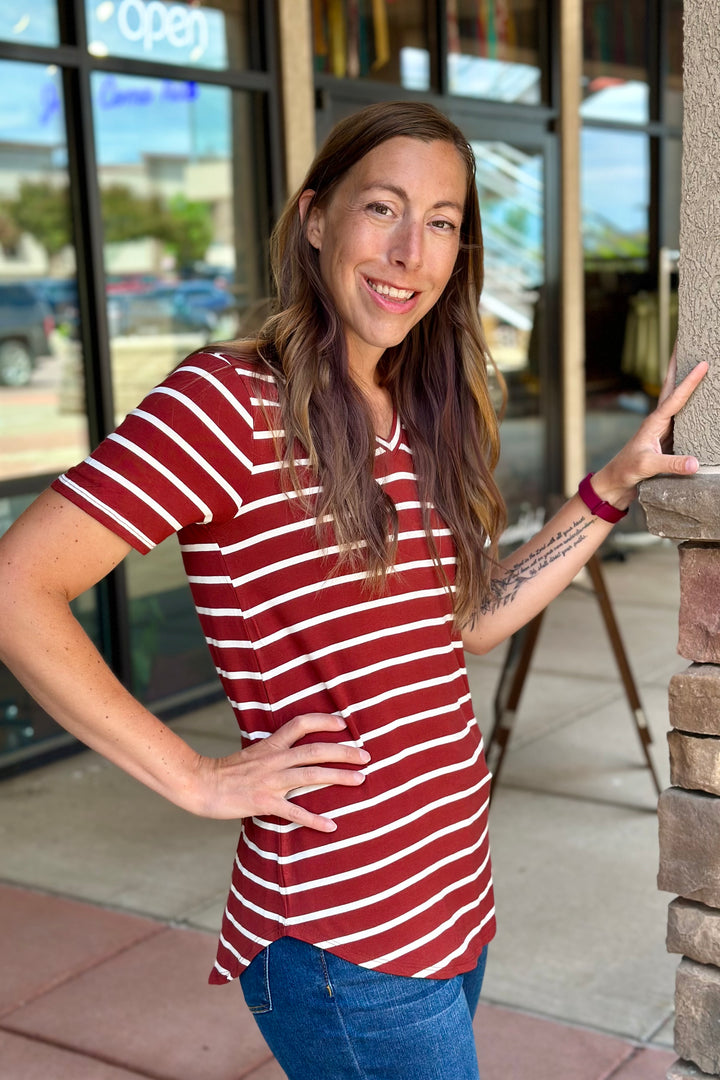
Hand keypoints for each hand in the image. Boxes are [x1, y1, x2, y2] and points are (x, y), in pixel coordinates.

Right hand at [191, 713, 369, 830]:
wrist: (200, 784)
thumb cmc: (226, 772)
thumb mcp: (253, 754)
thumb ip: (274, 753)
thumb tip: (294, 754)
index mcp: (271, 745)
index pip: (301, 724)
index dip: (324, 721)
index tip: (343, 724)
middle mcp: (274, 759)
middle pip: (315, 750)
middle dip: (344, 751)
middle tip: (366, 755)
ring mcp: (270, 781)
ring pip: (312, 775)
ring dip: (339, 776)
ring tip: (361, 780)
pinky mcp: (264, 802)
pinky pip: (295, 812)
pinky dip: (315, 819)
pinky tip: (332, 826)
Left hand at [591, 354, 707, 507]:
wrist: (616, 481)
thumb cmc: (627, 470)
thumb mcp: (649, 467)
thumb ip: (672, 464)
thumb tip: (695, 463)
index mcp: (654, 421)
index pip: (675, 397)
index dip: (689, 381)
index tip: (703, 363)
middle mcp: (659, 420)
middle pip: (671, 386)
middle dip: (678, 363)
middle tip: (686, 339)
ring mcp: (663, 427)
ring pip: (677, 398)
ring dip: (685, 378)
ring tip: (696, 359)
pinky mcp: (667, 437)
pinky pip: (681, 414)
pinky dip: (690, 401)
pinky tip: (700, 397)